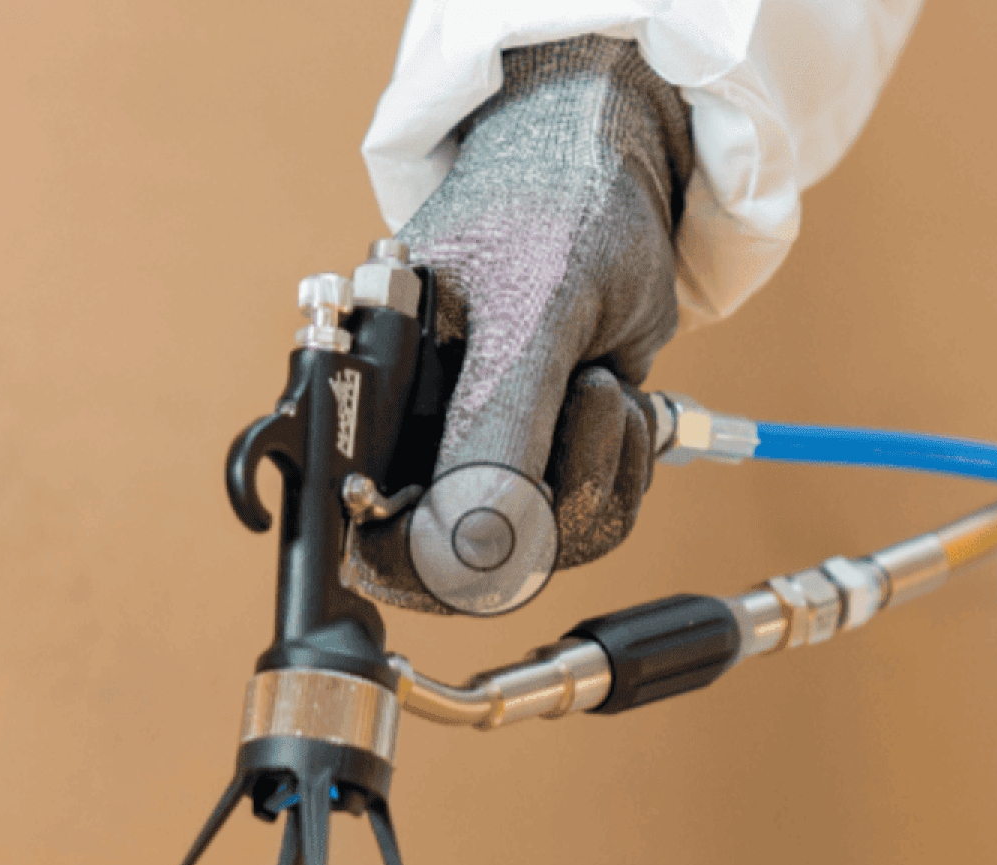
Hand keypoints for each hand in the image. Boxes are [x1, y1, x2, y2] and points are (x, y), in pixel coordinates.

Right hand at [347, 34, 692, 613]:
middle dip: (556, 497)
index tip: (507, 535)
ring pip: (545, 544)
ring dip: (604, 467)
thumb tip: (467, 540)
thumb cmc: (556, 205)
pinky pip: (588, 519)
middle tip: (588, 392)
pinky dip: (624, 464)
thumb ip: (496, 426)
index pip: (376, 540)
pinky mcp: (543, 460)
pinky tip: (615, 396)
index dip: (434, 563)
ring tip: (601, 377)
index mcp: (372, 398)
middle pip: (477, 557)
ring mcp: (484, 455)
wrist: (620, 170)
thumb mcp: (532, 312)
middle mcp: (417, 439)